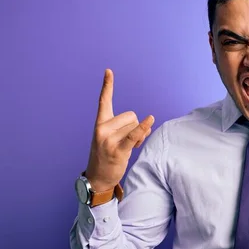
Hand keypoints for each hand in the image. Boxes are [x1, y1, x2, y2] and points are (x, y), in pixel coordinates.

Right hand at [85, 69, 154, 191]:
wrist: (97, 178)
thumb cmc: (107, 156)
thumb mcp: (113, 138)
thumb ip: (128, 128)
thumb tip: (148, 123)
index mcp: (100, 123)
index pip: (104, 100)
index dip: (107, 85)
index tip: (109, 70)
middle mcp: (102, 128)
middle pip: (131, 116)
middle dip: (135, 127)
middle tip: (127, 141)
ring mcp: (108, 139)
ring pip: (135, 126)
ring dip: (138, 136)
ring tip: (129, 147)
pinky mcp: (117, 149)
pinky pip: (133, 134)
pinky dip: (143, 128)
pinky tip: (150, 119)